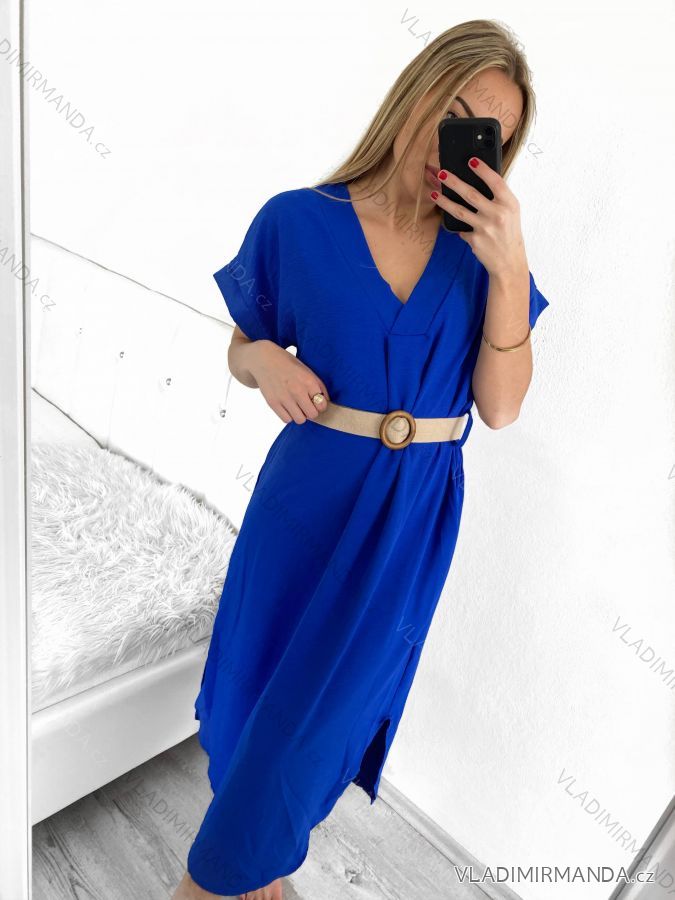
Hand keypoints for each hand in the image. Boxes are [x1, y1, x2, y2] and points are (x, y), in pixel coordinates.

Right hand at [247, 341, 329, 424]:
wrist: (263, 360)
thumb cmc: (288, 364)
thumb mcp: (307, 370)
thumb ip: (318, 386)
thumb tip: (326, 402)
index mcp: (308, 381)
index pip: (322, 405)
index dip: (320, 405)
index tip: (316, 401)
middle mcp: (297, 390)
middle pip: (312, 414)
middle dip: (311, 411)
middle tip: (306, 405)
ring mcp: (284, 397)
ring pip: (300, 420)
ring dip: (300, 415)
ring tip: (296, 406)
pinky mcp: (273, 403)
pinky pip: (286, 419)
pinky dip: (288, 415)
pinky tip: (287, 406)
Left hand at [431, 158, 526, 278]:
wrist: (509, 261)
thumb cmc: (509, 233)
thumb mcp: (511, 212)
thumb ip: (498, 198)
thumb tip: (475, 181)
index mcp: (509, 204)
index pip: (496, 182)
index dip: (483, 170)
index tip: (471, 161)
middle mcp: (498, 214)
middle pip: (471, 194)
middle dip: (454, 182)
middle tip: (441, 173)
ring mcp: (485, 228)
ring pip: (459, 211)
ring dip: (444, 201)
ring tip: (434, 193)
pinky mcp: (475, 240)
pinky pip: (462, 229)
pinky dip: (460, 227)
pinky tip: (459, 226)